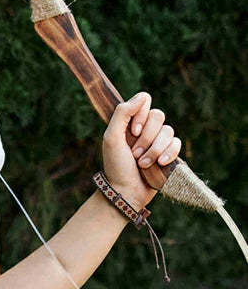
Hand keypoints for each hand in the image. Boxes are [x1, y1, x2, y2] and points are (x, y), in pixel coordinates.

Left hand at [101, 92, 180, 209]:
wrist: (126, 192)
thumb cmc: (116, 166)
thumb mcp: (111, 138)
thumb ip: (122, 114)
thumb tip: (143, 96)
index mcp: (130, 122)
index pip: (145, 101)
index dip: (142, 115)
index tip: (133, 132)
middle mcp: (145, 128)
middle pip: (158, 116)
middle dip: (147, 137)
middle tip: (135, 153)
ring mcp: (158, 141)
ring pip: (169, 131)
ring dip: (155, 149)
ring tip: (143, 164)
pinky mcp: (168, 153)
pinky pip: (177, 144)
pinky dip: (168, 153)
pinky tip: (159, 164)